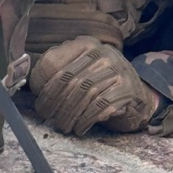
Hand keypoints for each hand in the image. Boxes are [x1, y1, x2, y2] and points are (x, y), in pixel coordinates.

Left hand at [29, 36, 158, 135]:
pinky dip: (87, 118)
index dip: (42, 85)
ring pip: (84, 92)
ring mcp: (117, 68)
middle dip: (54, 103)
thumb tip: (34, 87)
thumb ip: (60, 73)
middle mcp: (102, 52)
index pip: (54, 62)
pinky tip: (81, 127)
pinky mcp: (127, 87)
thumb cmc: (101, 86)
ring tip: (63, 126)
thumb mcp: (80, 72)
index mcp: (84, 45)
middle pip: (68, 79)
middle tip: (48, 119)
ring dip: (69, 114)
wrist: (138, 96)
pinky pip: (101, 104)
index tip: (39, 103)